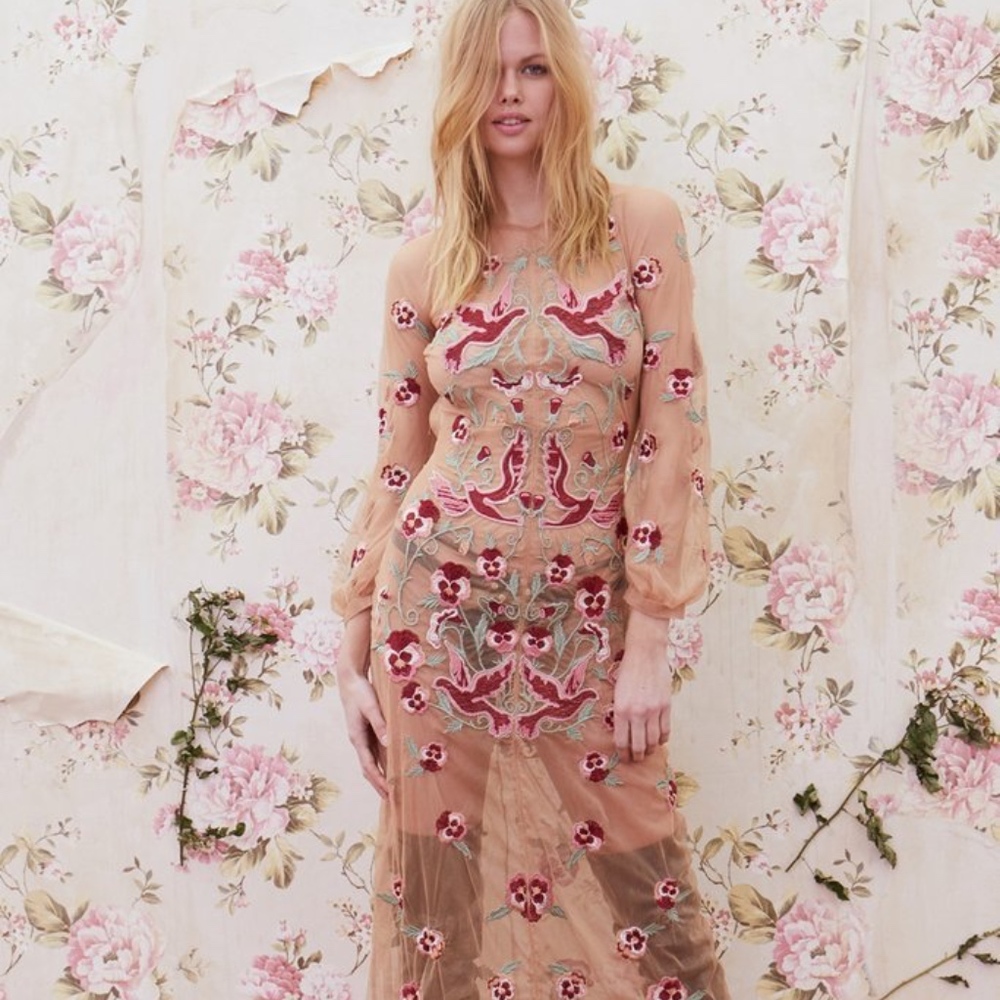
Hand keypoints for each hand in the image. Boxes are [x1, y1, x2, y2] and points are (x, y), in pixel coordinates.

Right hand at [336, 612, 388, 797]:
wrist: (349, 679)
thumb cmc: (360, 692)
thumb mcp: (371, 706)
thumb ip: (380, 723)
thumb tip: (389, 743)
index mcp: (357, 738)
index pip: (369, 766)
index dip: (378, 781)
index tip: (389, 794)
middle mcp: (359, 740)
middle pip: (368, 768)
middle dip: (378, 784)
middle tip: (392, 800)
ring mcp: (362, 736)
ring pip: (371, 761)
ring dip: (380, 775)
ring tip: (392, 787)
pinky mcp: (367, 730)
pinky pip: (374, 751)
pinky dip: (381, 762)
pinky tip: (392, 764)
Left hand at [613, 609, 674, 762]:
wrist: (646, 652)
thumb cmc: (628, 669)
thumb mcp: (617, 691)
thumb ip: (620, 712)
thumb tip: (623, 731)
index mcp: (621, 709)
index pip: (621, 741)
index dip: (623, 753)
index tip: (624, 757)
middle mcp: (637, 713)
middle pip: (638, 745)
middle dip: (637, 756)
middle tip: (636, 759)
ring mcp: (654, 710)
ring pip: (653, 740)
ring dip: (650, 750)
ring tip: (647, 752)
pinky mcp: (666, 706)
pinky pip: (666, 730)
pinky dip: (662, 738)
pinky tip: (659, 740)